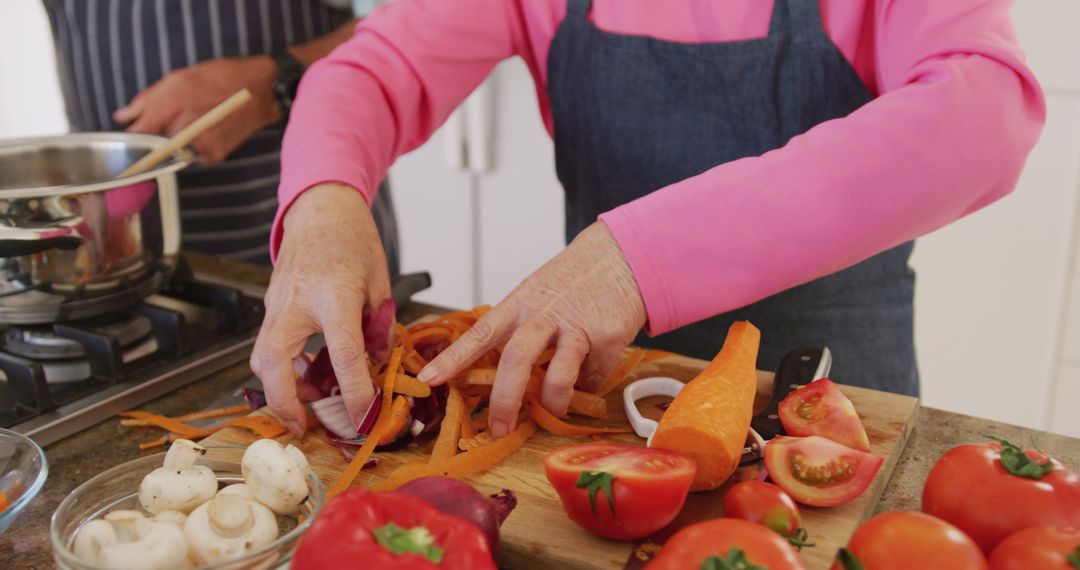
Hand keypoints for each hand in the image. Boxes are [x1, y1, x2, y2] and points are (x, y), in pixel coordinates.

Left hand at [114, 56, 280, 163]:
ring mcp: (201, 145)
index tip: (121, 152)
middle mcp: (186, 128)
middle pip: (154, 143)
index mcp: (174, 104)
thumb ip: (147, 100)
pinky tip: (207, 129)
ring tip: (195, 120)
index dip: (129, 141)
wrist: (263, 92)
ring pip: (173, 150)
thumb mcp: (180, 78)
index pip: (140, 133)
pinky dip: (194, 145)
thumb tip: (122, 117)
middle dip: (156, 134)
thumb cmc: (222, 79)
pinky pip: (192, 155)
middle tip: (173, 118)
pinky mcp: (213, 156)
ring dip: (176, 139)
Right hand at [250, 184, 391, 435]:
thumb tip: (376, 361)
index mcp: (332, 295)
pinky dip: (281, 366)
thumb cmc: (352, 237)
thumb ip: (378, 324)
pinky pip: (269, 343)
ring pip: (262, 357)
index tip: (364, 418)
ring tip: (310, 401)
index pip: (343, 355)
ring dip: (280, 386)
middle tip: (302, 427)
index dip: (355, 392)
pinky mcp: (270, 305)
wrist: (319, 206)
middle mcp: (296, 303)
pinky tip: (306, 372)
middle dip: (285, 402)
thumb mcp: (378, 279)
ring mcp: (276, 304)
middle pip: (274, 364)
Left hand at [419, 222, 646, 437]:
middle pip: (516, 360)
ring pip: (558, 376)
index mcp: (519, 304)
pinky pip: (592, 377)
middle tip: (498, 427)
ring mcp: (577, 327)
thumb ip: (519, 331)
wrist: (620, 256)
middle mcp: (544, 314)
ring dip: (552, 402)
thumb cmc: (572, 281)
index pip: (480, 333)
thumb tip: (500, 378)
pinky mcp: (607, 338)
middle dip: (504, 400)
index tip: (429, 378)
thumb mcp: (536, 296)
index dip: (453, 358)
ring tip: (552, 410)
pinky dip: (587, 386)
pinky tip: (588, 374)